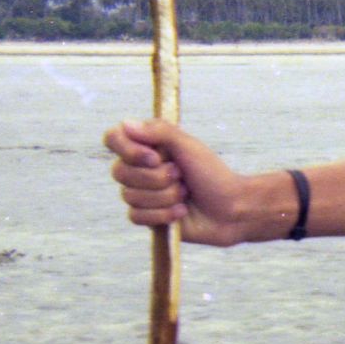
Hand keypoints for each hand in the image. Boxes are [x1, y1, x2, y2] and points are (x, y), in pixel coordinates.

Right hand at [104, 118, 247, 246]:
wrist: (232, 209)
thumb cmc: (212, 174)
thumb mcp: (188, 146)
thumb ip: (159, 131)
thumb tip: (126, 125)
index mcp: (146, 146)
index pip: (113, 139)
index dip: (128, 150)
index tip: (155, 157)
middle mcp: (139, 169)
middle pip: (120, 172)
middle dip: (157, 178)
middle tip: (181, 176)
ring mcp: (142, 194)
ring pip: (130, 196)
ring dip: (165, 196)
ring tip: (185, 194)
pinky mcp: (148, 218)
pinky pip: (136, 216)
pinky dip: (163, 214)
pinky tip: (182, 212)